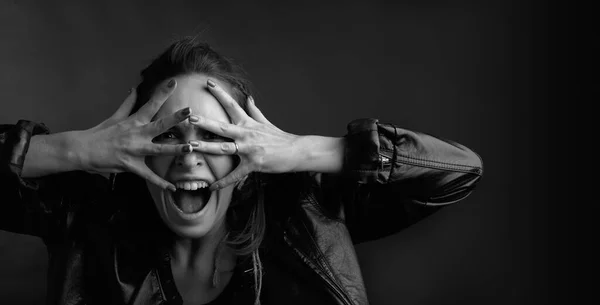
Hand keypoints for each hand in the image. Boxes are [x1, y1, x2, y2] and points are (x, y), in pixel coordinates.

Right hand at [75, 79, 192, 190]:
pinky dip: (160, 183)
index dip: (162, 93)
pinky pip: (148, 176)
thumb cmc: (100, 133)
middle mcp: (136, 134)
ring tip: (190, 147)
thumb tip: (134, 89)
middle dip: (175, 119)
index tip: (174, 82)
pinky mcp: (131, 165)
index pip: (150, 104)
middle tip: (190, 112)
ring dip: (175, 149)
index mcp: (134, 122)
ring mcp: (134, 150)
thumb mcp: (115, 116)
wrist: (82, 150)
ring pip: (158, 149)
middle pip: (159, 125)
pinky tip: (172, 188)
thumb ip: (128, 103)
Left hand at [190, 80, 302, 189]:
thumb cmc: (280, 138)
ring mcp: (249, 150)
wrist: (296, 151)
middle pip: (222, 127)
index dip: (220, 93)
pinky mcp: (253, 164)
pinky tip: (212, 187)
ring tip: (192, 146)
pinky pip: (235, 175)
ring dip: (207, 147)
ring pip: (224, 148)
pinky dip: (223, 182)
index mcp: (248, 123)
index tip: (208, 82)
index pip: (232, 105)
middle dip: (205, 122)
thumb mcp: (266, 122)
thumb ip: (255, 111)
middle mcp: (246, 134)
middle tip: (190, 117)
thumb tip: (249, 98)